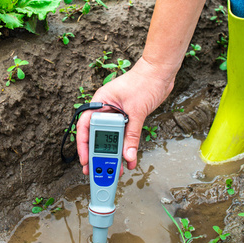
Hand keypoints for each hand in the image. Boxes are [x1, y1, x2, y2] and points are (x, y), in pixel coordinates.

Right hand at [76, 58, 174, 174]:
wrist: (161, 73)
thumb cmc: (144, 81)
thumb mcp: (136, 111)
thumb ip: (132, 135)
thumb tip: (128, 156)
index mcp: (100, 102)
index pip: (85, 126)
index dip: (83, 144)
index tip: (85, 160)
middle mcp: (106, 109)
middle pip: (97, 135)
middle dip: (97, 154)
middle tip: (97, 170)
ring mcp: (116, 114)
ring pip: (111, 138)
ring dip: (113, 154)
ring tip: (114, 170)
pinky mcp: (128, 118)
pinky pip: (124, 136)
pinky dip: (126, 148)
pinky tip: (129, 159)